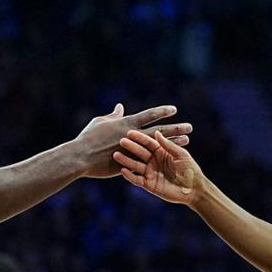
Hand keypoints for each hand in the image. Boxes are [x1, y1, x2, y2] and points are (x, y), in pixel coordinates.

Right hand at [76, 104, 191, 178]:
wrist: (80, 157)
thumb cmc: (88, 138)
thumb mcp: (100, 122)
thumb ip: (113, 115)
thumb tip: (120, 107)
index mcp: (126, 124)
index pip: (148, 115)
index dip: (161, 112)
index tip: (174, 109)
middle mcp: (133, 136)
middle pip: (159, 131)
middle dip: (176, 129)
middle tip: (190, 127)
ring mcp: (133, 151)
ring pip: (158, 147)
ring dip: (173, 144)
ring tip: (187, 142)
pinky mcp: (131, 164)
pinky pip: (148, 162)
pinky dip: (160, 160)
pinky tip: (170, 161)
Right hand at [114, 130, 202, 204]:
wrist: (194, 190)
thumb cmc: (190, 169)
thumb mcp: (181, 155)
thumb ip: (168, 145)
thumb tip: (156, 132)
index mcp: (161, 152)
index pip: (148, 143)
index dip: (140, 138)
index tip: (130, 132)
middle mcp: (154, 161)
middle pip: (140, 153)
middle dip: (131, 147)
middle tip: (121, 141)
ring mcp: (150, 173)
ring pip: (135, 165)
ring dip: (126, 160)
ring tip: (116, 155)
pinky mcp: (149, 184)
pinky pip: (137, 180)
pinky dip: (129, 176)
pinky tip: (122, 170)